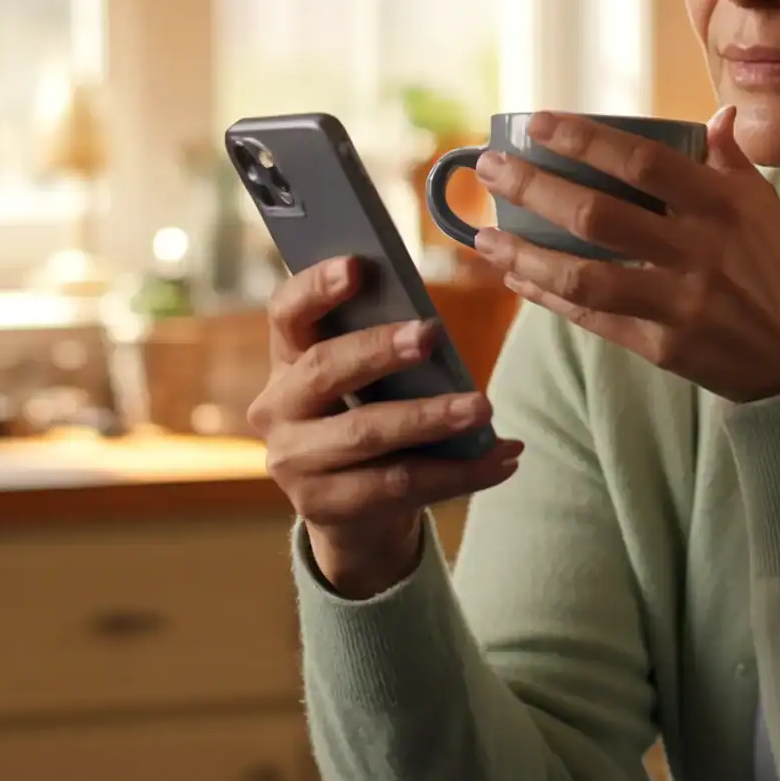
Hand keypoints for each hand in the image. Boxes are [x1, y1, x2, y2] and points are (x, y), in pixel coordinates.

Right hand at [247, 256, 524, 598]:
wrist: (352, 514)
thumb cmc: (369, 420)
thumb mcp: (366, 383)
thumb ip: (383, 352)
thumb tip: (433, 329)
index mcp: (286, 360)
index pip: (286, 313)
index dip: (316, 287)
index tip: (357, 266)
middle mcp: (276, 408)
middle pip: (324, 369)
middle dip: (379, 350)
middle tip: (431, 333)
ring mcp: (292, 463)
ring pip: (366, 433)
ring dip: (431, 418)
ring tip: (484, 408)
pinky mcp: (322, 508)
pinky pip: (398, 485)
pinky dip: (460, 472)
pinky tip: (503, 458)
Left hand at [472, 108, 779, 403]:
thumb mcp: (776, 215)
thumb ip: (735, 166)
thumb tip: (716, 115)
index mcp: (727, 207)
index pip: (642, 161)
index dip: (584, 139)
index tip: (537, 123)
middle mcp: (700, 252)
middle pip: (598, 214)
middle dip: (535, 187)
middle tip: (489, 168)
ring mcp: (680, 304)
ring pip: (584, 275)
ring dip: (525, 253)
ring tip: (483, 236)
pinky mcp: (665, 348)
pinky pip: (594, 319)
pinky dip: (552, 296)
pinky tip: (520, 278)